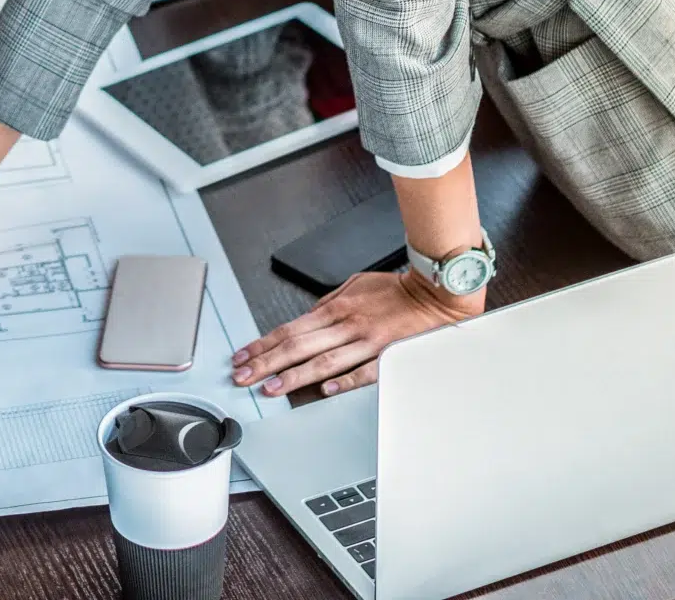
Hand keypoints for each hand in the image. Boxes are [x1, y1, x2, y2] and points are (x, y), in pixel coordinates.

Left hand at [230, 269, 480, 398]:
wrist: (431, 294)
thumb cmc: (393, 291)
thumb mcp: (353, 285)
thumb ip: (328, 303)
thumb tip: (307, 317)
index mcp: (335, 308)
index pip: (289, 329)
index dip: (262, 344)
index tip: (243, 356)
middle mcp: (346, 324)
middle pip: (297, 346)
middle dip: (266, 362)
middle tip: (243, 376)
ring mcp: (366, 342)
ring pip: (323, 361)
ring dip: (293, 376)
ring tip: (270, 388)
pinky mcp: (386, 355)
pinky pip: (363, 372)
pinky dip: (343, 381)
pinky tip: (324, 390)